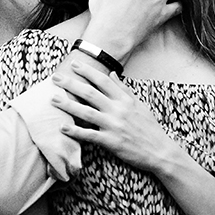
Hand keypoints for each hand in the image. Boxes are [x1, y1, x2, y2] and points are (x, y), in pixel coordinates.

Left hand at [51, 62, 180, 173]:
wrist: (160, 150)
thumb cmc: (149, 127)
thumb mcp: (139, 105)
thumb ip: (124, 89)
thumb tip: (112, 73)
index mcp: (125, 99)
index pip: (103, 81)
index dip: (87, 71)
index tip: (74, 64)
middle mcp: (118, 110)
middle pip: (90, 93)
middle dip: (71, 84)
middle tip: (55, 78)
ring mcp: (114, 125)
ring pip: (86, 112)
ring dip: (68, 105)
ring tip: (53, 99)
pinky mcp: (111, 141)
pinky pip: (90, 135)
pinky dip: (75, 132)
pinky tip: (62, 128)